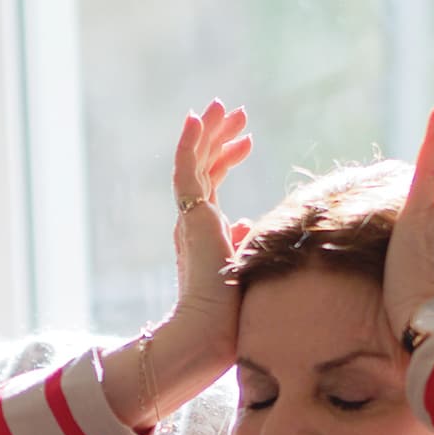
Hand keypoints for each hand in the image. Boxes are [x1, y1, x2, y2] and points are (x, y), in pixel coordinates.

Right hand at [166, 99, 254, 367]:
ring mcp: (190, 218)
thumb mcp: (243, 265)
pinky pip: (186, 171)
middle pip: (205, 167)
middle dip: (219, 137)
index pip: (213, 185)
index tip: (247, 140)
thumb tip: (246, 222)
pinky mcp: (190, 216)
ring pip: (196, 163)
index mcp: (203, 232)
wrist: (213, 327)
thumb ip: (241, 241)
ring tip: (225, 107)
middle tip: (235, 112)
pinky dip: (190, 143)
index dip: (228, 158)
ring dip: (210, 132)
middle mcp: (193, 222)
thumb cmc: (231, 309)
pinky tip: (197, 118)